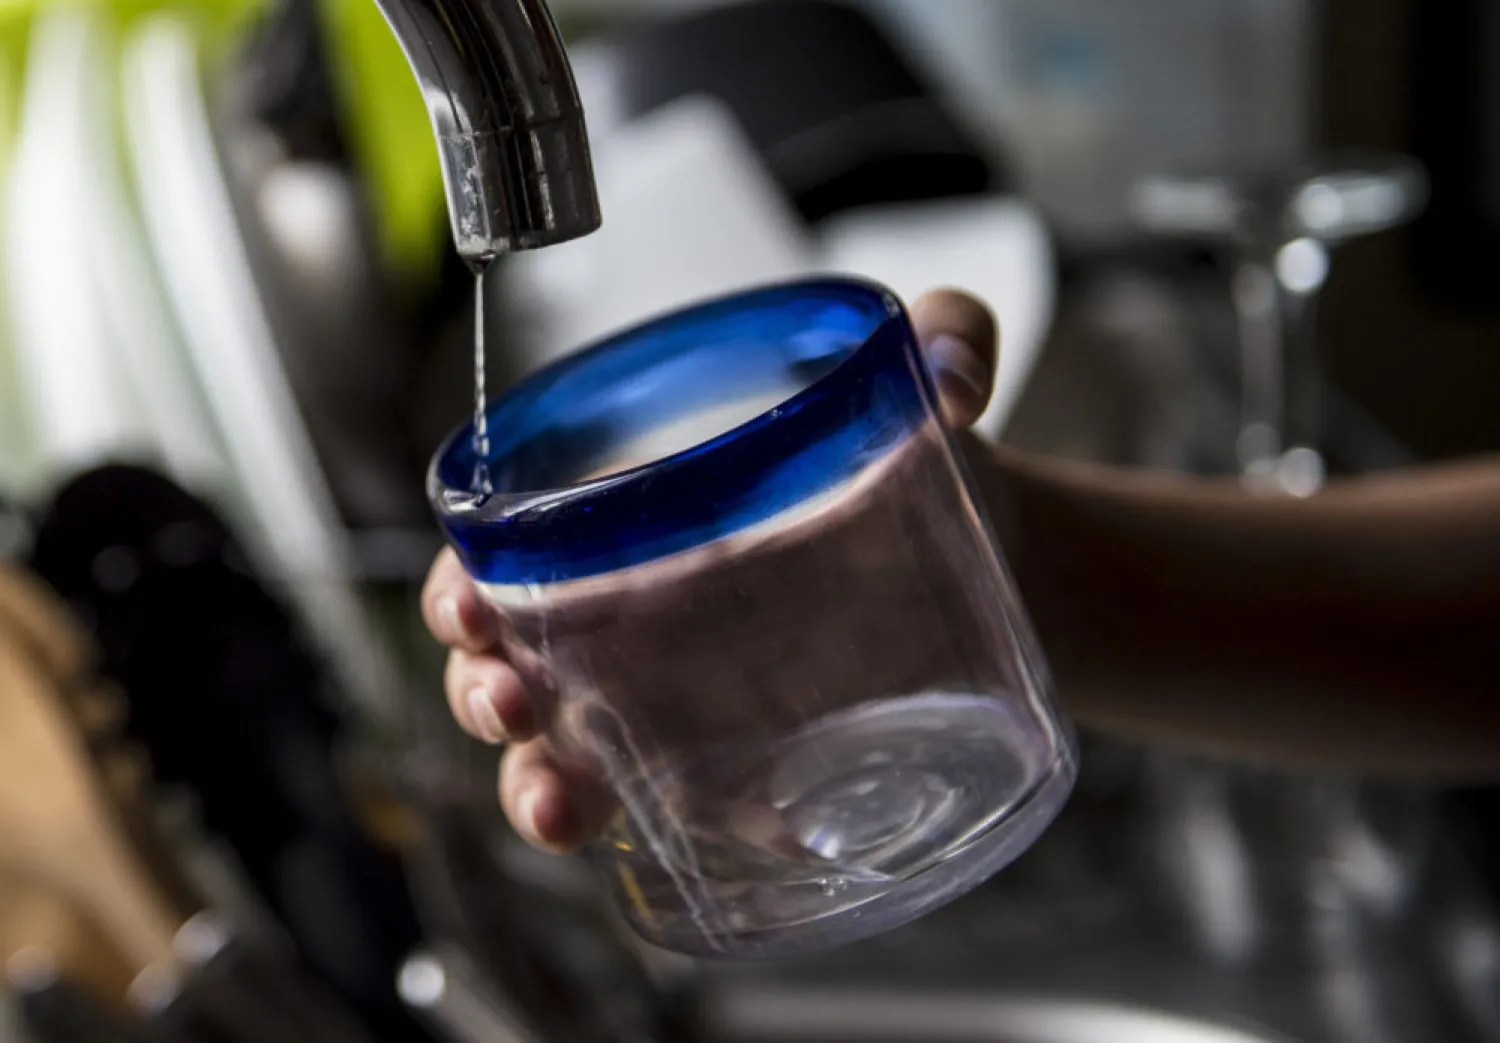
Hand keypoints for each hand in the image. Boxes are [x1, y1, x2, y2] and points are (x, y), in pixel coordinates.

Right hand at [421, 289, 999, 851]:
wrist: (1002, 568)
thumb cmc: (927, 467)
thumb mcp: (931, 387)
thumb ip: (951, 334)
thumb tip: (960, 372)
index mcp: (645, 514)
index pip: (513, 545)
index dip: (464, 577)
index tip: (469, 601)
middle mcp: (640, 612)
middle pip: (513, 657)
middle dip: (479, 687)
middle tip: (510, 701)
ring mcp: (678, 698)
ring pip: (560, 748)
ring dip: (529, 783)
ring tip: (557, 807)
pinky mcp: (730, 767)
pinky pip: (649, 806)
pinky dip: (625, 833)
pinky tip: (638, 845)